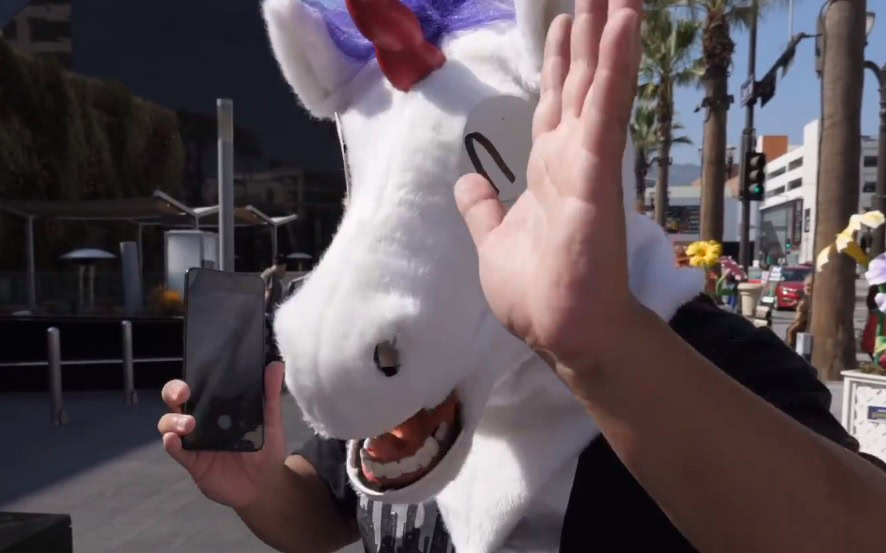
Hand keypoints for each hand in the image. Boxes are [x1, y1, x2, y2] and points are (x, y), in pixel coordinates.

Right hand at [157, 362, 286, 509]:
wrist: (265, 484)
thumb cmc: (267, 448)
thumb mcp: (272, 421)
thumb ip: (271, 395)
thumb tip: (276, 364)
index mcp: (218, 406)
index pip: (198, 386)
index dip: (191, 378)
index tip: (194, 374)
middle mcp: (202, 419)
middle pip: (176, 401)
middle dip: (173, 392)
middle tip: (183, 393)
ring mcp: (195, 440)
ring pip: (170, 424)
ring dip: (173, 420)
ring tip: (189, 424)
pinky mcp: (192, 461)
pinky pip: (176, 450)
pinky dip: (171, 443)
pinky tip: (173, 440)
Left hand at [455, 0, 642, 370]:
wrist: (560, 331)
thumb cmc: (537, 292)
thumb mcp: (494, 241)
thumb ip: (483, 208)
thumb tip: (470, 179)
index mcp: (548, 168)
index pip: (556, 100)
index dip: (561, 60)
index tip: (564, 21)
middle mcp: (571, 156)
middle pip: (579, 80)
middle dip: (586, 32)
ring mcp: (587, 162)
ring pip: (598, 83)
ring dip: (608, 34)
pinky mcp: (595, 175)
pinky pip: (604, 110)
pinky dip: (614, 66)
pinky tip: (623, 24)